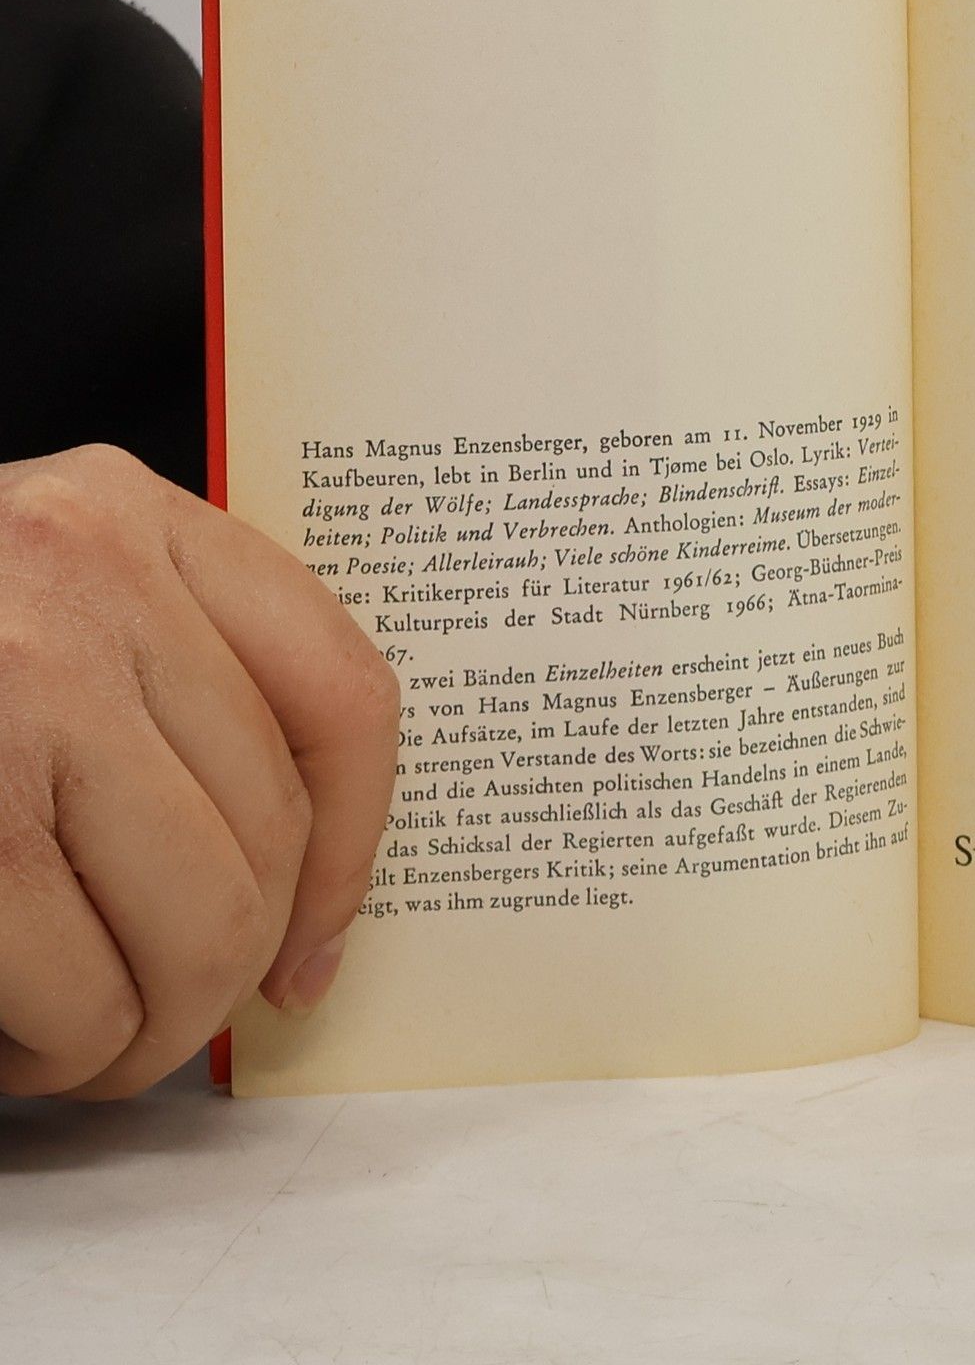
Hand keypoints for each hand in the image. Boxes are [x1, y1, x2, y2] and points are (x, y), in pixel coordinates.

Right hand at [0, 445, 398, 1097]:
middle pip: (271, 833)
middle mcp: (90, 574)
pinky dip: (62, 1044)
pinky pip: (73, 977)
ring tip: (92, 1039)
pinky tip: (23, 1040)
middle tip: (164, 1021)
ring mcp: (17, 677)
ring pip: (198, 919)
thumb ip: (164, 688)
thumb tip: (296, 904)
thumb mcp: (43, 599)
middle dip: (224, 975)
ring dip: (150, 1027)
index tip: (312, 948)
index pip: (345, 694)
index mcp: (140, 516)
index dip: (355, 851)